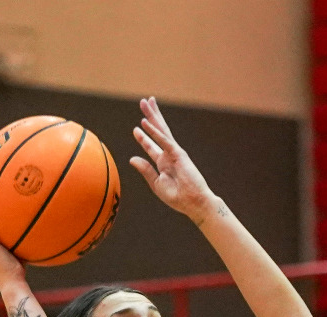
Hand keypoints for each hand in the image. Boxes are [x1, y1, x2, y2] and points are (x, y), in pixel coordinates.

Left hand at [129, 98, 218, 224]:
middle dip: (151, 117)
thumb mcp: (156, 183)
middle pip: (158, 131)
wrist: (193, 203)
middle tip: (144, 102)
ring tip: (146, 102)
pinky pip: (164, 141)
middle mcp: (169, 155)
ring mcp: (174, 153)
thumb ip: (145, 170)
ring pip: (162, 130)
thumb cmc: (178, 197)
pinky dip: (154, 132)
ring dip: (153, 116)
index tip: (136, 129)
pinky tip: (145, 124)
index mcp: (164, 163)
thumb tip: (132, 158)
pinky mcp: (179, 155)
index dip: (143, 137)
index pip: (151, 146)